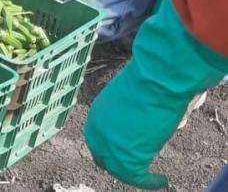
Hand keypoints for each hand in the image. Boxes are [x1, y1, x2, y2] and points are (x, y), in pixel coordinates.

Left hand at [84, 0, 226, 189]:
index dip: (110, 146)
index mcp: (97, 111)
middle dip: (117, 162)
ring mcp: (107, 144)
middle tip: (138, 168)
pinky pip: (135, 178)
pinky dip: (148, 182)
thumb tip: (146, 103)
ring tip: (151, 175)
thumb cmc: (153, 77)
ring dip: (134, 172)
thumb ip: (136, 105)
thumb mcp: (137, 93)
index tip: (126, 150)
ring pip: (118, 168)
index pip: (98, 137)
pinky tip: (162, 181)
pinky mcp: (125, 158)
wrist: (157, 77)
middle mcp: (96, 128)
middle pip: (102, 155)